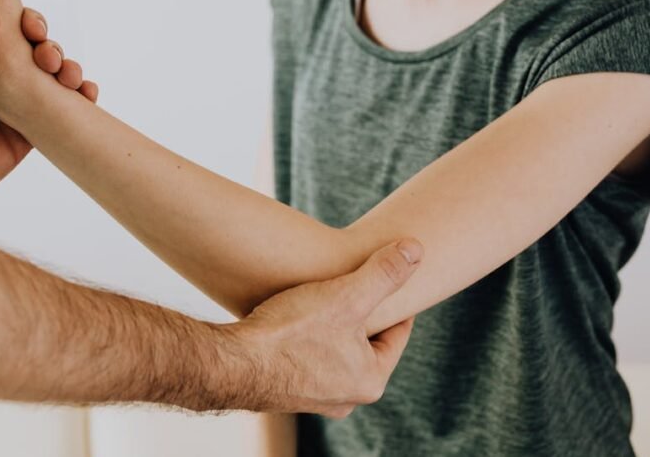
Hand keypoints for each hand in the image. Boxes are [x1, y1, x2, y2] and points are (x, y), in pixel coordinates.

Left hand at [0, 8, 96, 208]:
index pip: (9, 25)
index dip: (27, 21)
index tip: (31, 24)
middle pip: (38, 49)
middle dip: (51, 46)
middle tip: (46, 56)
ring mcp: (16, 103)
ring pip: (55, 78)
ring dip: (69, 69)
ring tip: (69, 75)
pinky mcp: (28, 132)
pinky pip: (62, 112)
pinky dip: (82, 99)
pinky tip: (88, 93)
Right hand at [230, 240, 422, 416]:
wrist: (231, 363)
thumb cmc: (290, 333)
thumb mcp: (345, 296)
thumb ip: (384, 273)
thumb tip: (417, 250)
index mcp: (370, 380)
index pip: (396, 333)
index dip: (395, 299)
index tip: (390, 275)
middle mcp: (346, 398)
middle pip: (366, 344)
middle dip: (361, 314)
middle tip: (354, 283)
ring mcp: (314, 398)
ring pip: (335, 352)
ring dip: (332, 326)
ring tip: (323, 297)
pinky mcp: (285, 390)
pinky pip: (308, 358)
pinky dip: (307, 338)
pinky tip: (294, 317)